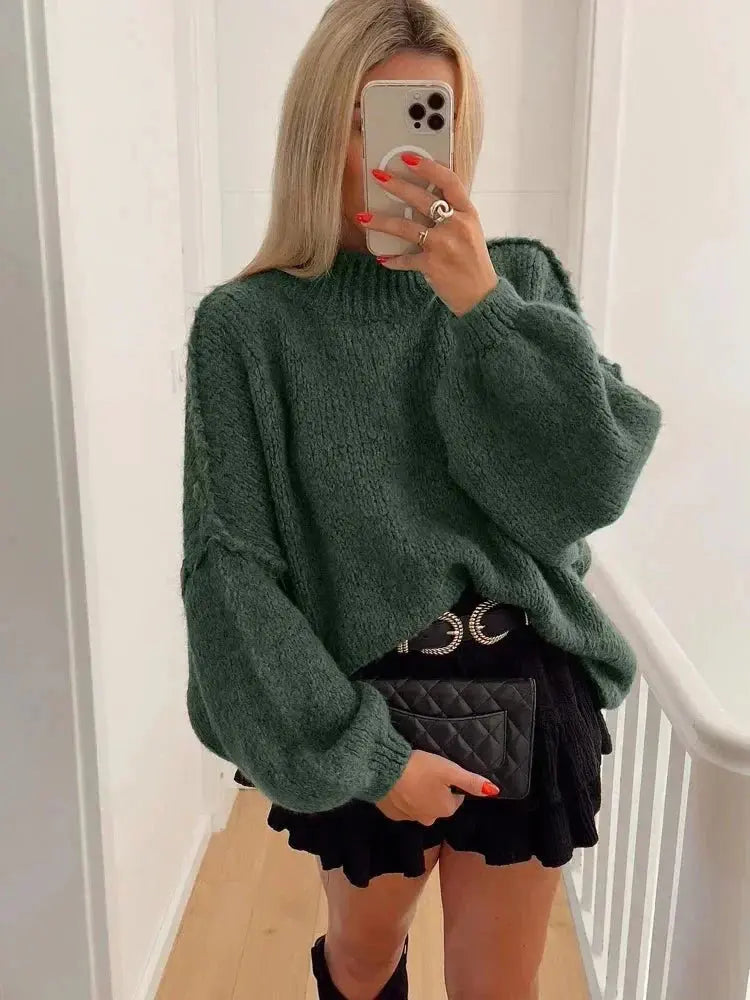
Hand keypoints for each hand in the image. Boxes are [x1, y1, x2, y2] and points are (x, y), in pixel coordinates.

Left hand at [355, 153, 498, 316]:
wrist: (480, 295)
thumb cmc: (472, 260)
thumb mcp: (469, 230)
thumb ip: (451, 212)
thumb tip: (419, 197)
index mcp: (468, 212)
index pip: (449, 181)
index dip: (428, 167)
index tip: (408, 158)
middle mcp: (457, 225)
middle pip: (422, 199)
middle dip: (397, 186)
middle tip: (378, 176)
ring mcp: (444, 245)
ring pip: (406, 227)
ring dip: (382, 222)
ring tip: (363, 217)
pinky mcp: (432, 265)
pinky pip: (405, 259)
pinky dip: (393, 260)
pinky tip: (382, 258)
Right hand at [376, 749, 499, 824]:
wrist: (384, 771)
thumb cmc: (421, 769)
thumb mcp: (450, 770)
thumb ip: (472, 782)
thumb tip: (494, 792)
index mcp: (446, 810)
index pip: (456, 798)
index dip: (450, 784)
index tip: (441, 771)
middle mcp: (429, 819)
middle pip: (438, 804)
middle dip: (434, 790)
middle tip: (426, 772)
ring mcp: (409, 818)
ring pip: (420, 806)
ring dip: (418, 794)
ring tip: (411, 776)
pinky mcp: (392, 814)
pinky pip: (403, 806)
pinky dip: (403, 797)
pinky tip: (399, 783)